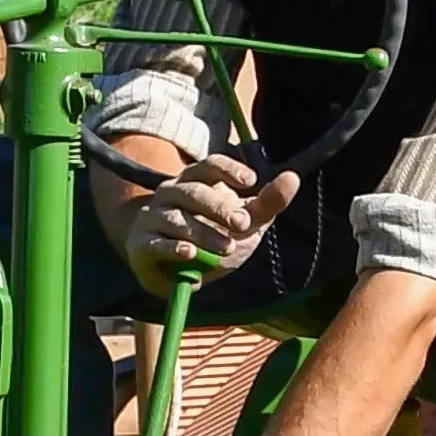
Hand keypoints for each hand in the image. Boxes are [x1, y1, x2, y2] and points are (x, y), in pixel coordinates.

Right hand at [119, 152, 299, 295]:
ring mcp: (153, 219)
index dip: (228, 169)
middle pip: (193, 192)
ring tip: (226, 248)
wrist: (171, 269)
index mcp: (194, 182)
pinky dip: (172, 248)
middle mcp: (170, 194)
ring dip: (203, 232)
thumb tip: (293, 176)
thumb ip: (267, 202)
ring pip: (176, 219)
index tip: (251, 181)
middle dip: (220, 207)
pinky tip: (190, 254)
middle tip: (243, 223)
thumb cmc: (211, 236)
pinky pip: (155, 243)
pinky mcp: (142, 246)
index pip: (208, 166)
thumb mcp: (246, 221)